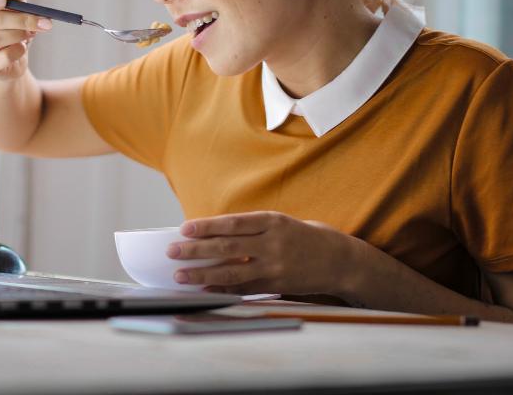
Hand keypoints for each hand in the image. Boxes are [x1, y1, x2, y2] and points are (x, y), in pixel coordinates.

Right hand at [0, 0, 52, 80]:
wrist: (14, 57)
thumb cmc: (11, 27)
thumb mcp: (16, 6)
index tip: (3, 2)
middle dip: (19, 18)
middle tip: (40, 19)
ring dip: (19, 34)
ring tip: (31, 33)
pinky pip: (2, 57)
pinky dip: (18, 50)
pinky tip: (22, 48)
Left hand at [166, 211, 358, 295]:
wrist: (340, 260)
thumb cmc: (304, 237)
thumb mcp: (280, 223)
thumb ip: (251, 229)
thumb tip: (212, 236)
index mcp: (272, 221)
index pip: (232, 224)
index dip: (206, 227)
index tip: (184, 228)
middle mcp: (272, 243)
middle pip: (226, 247)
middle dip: (196, 250)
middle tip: (172, 252)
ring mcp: (275, 267)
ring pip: (231, 272)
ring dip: (202, 274)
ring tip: (180, 275)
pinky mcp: (276, 286)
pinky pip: (244, 289)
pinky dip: (222, 290)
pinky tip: (204, 291)